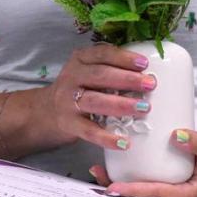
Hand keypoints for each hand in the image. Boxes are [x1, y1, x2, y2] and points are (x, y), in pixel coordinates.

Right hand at [40, 44, 155, 151]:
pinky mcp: (68, 124)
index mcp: (80, 60)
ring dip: (122, 105)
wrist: (45, 112)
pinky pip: (89, 131)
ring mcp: (68, 101)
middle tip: (150, 84)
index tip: (144, 63)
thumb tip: (147, 74)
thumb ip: (110, 68)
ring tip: (144, 108)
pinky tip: (124, 142)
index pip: (102, 54)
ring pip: (95, 101)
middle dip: (127, 79)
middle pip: (100, 76)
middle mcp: (72, 78)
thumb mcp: (88, 71)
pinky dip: (107, 138)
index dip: (123, 58)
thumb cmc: (79, 88)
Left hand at [89, 129, 196, 196]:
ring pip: (137, 193)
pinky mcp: (160, 184)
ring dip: (117, 184)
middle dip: (119, 191)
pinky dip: (125, 176)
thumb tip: (177, 135)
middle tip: (99, 177)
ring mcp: (164, 192)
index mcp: (184, 195)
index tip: (116, 188)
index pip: (156, 195)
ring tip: (98, 172)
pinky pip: (140, 183)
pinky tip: (110, 166)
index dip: (135, 192)